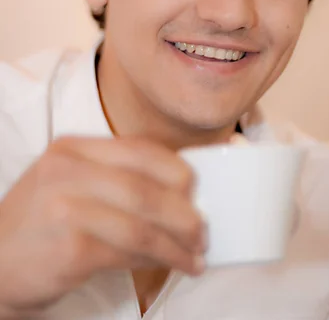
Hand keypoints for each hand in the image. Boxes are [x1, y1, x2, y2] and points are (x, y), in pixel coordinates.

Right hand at [0, 136, 204, 316]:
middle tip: (203, 230)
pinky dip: (157, 261)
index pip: (139, 148)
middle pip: (146, 187)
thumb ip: (112, 178)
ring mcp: (66, 208)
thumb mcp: (66, 184)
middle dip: (184, 212)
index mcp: (73, 149)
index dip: (175, 169)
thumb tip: (177, 193)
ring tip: (195, 256)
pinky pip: (127, 253)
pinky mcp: (69, 248)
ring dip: (177, 244)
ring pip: (142, 224)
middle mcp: (68, 171)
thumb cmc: (39, 225)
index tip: (196, 189)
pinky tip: (172, 266)